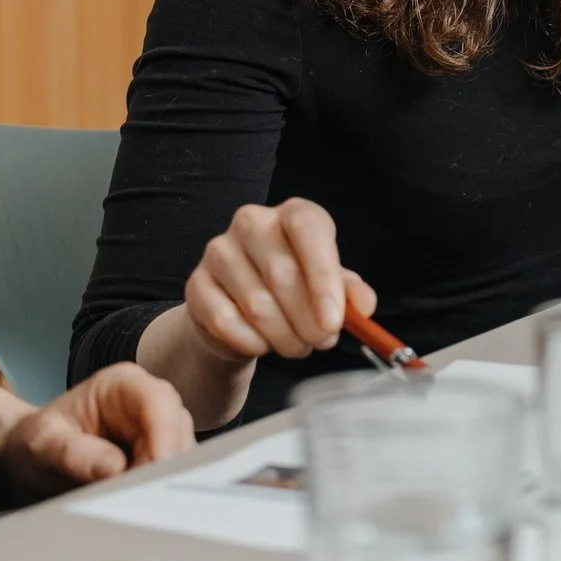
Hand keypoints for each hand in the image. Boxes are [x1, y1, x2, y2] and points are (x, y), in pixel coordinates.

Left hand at [0, 362, 195, 504]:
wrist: (27, 462)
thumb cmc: (34, 444)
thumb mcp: (41, 445)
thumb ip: (74, 453)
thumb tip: (114, 468)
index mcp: (120, 385)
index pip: (158, 401)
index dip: (165, 434)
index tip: (158, 469)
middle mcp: (146, 404)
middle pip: (176, 432)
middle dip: (163, 468)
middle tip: (139, 502)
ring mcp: (155, 433)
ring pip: (180, 458)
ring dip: (160, 484)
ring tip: (129, 508)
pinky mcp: (156, 460)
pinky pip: (170, 478)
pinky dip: (157, 495)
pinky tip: (137, 510)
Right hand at [185, 197, 378, 361]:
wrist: (240, 311)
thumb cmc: (293, 292)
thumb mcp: (328, 287)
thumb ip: (350, 292)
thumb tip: (363, 307)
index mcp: (293, 215)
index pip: (308, 230)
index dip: (324, 277)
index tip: (334, 320)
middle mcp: (252, 222)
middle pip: (283, 274)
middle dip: (308, 321)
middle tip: (321, 342)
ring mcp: (219, 250)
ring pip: (257, 305)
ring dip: (284, 337)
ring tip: (296, 345)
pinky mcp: (196, 283)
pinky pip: (226, 321)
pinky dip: (252, 342)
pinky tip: (262, 344)